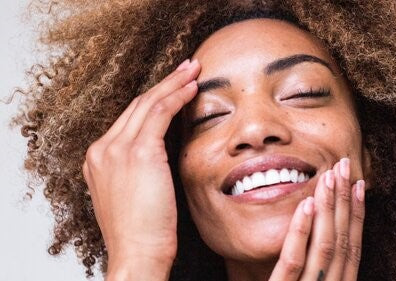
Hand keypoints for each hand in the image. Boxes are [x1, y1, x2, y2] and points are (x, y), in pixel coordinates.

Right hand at [82, 59, 200, 279]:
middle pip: (137, 106)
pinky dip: (177, 96)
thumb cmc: (141, 232)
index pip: (129, 120)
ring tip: (193, 70)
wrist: (137, 254)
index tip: (171, 89)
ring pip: (148, 103)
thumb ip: (137, 169)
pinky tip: (192, 88)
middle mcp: (102, 149)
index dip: (153, 101)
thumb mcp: (131, 194)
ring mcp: (116, 149)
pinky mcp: (138, 153)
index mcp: (98, 159)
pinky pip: (160, 113)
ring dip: (173, 83)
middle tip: (185, 69)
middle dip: (164, 84)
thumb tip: (160, 153)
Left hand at [269, 158, 365, 280]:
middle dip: (344, 200)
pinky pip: (294, 260)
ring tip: (328, 176)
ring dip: (328, 207)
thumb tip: (322, 230)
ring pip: (324, 245)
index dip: (357, 213)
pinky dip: (301, 231)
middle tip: (343, 166)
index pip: (352, 247)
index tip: (358, 184)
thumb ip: (316, 268)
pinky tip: (306, 204)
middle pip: (341, 240)